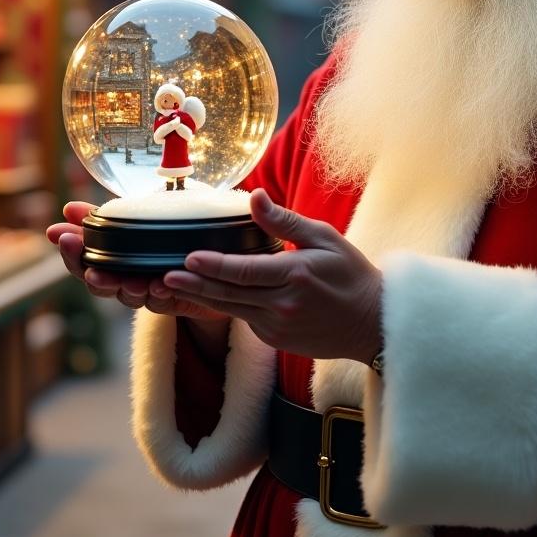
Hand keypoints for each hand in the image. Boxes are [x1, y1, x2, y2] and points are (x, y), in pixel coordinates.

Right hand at [45, 201, 228, 323]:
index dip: (71, 253)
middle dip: (95, 277)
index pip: (82, 263)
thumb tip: (68, 208)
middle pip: (99, 285)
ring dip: (128, 288)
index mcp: (111, 260)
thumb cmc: (162, 236)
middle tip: (92, 272)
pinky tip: (161, 284)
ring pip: (129, 296)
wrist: (204, 259)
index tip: (63, 236)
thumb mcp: (134, 220)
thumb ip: (103, 218)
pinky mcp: (171, 299)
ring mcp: (146, 291)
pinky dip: (160, 292)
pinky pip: (162, 300)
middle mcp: (123, 279)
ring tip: (131, 282)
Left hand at [161, 188, 381, 363]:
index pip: (245, 271)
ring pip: (231, 310)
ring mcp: (278, 326)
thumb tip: (255, 197)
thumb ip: (285, 221)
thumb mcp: (325, 238)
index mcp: (296, 276)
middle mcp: (283, 305)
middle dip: (194, 284)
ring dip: (201, 297)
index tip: (189, 256)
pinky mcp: (276, 339)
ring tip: (172, 286)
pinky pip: (244, 320)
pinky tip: (205, 295)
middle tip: (164, 275)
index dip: (214, 265)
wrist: (372, 322)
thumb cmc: (351, 274)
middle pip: (229, 294)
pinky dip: (224, 307)